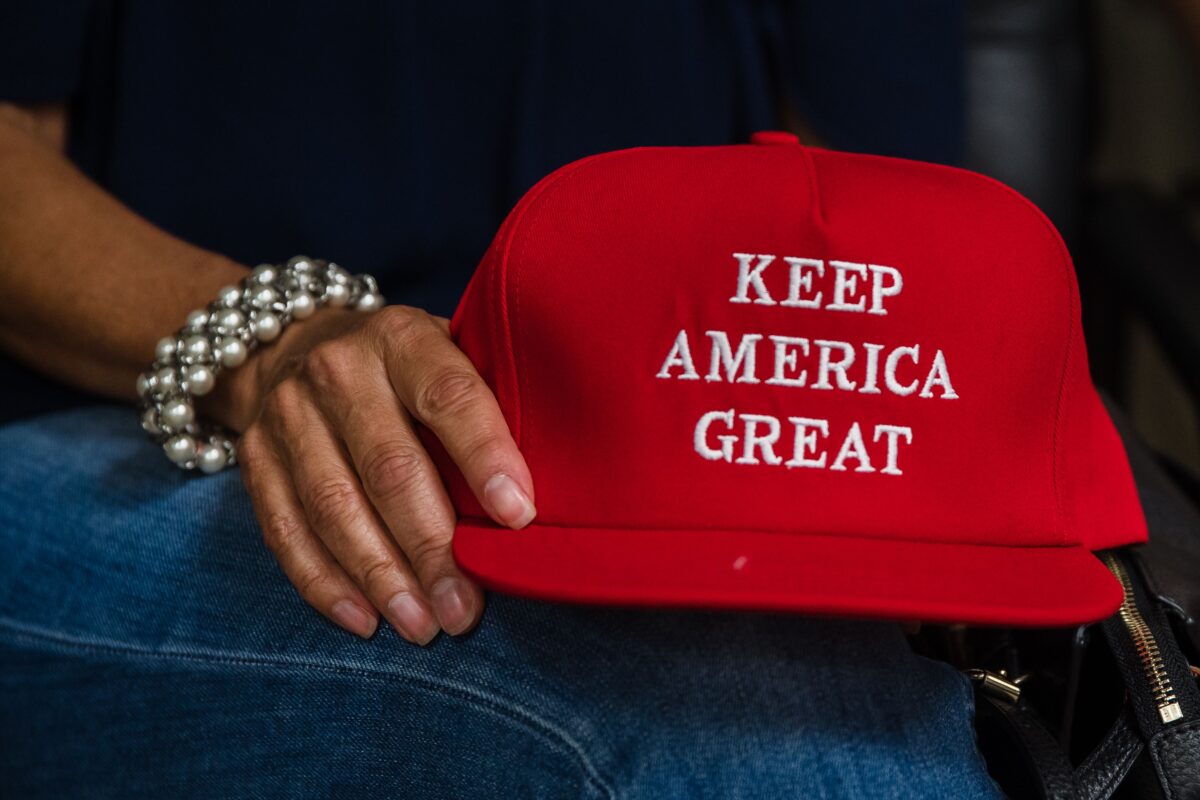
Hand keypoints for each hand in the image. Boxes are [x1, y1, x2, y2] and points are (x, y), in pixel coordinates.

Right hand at [217, 305, 535, 642]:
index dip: (484, 455)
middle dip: (432, 546)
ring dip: (381, 575)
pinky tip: (365, 620)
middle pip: (389, 466)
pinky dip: (324, 582)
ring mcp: (288, 413)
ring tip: (423, 625)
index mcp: (402, 337)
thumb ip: (490, 401)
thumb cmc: (407, 369)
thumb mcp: (450, 354)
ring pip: (333, 506)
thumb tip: (563, 484)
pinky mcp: (256, 457)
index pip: (448, 395)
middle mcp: (338, 369)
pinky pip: (285, 529)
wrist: (296, 343)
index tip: (518, 517)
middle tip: (466, 608)